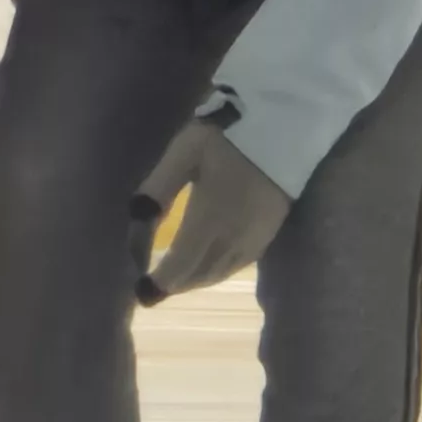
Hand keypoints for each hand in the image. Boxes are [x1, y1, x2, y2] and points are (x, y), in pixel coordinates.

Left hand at [132, 119, 292, 301]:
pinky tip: (207, 266)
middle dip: (175, 284)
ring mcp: (254, 239)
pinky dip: (216, 272)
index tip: (141, 292)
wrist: (284, 128)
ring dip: (195, 281)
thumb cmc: (226, 137)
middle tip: (154, 289)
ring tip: (176, 280)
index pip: (180, 265)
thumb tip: (137, 218)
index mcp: (209, 219)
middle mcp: (232, 238)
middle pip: (199, 274)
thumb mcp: (183, 154)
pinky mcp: (269, 234)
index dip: (160, 282)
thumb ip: (159, 188)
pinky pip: (237, 265)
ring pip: (219, 273)